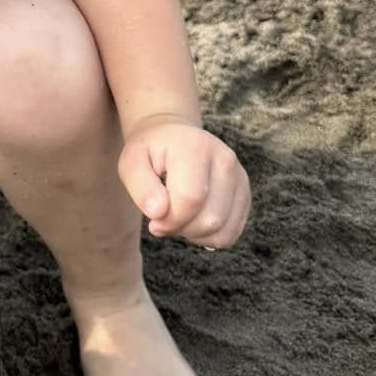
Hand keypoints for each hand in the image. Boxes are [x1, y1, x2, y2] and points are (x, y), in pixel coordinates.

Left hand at [118, 117, 250, 249]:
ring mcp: (239, 177)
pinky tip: (192, 221)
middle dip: (180, 228)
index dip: (169, 219)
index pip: (190, 199)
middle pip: (210, 219)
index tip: (153, 219)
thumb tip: (158, 212)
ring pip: (221, 230)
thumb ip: (140, 186)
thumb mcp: (132, 162)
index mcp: (196, 147)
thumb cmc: (151, 152)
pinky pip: (230, 233)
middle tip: (163, 218)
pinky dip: (208, 237)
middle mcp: (225, 160)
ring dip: (193, 234)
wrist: (175, 138)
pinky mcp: (244, 194)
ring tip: (177, 217)